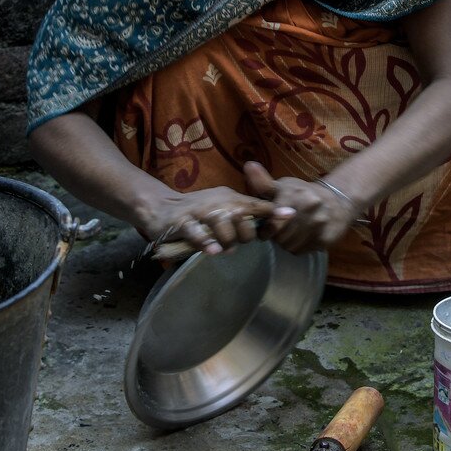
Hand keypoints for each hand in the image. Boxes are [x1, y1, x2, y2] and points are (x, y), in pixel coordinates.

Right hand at [140, 186, 281, 257]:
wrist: (160, 207)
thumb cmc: (198, 212)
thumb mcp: (223, 208)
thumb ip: (243, 216)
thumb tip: (269, 226)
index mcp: (229, 198)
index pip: (256, 204)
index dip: (273, 211)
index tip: (290, 215)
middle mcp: (217, 202)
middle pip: (242, 219)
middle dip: (245, 235)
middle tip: (236, 243)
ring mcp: (198, 212)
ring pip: (222, 226)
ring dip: (226, 241)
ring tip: (222, 249)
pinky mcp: (181, 222)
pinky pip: (197, 234)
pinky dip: (206, 243)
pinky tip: (212, 252)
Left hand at [244, 161, 358, 252]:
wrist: (338, 201)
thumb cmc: (303, 194)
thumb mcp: (283, 186)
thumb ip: (263, 182)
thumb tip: (248, 165)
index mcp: (294, 192)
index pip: (272, 218)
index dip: (266, 227)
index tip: (266, 227)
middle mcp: (308, 205)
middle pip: (279, 235)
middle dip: (276, 236)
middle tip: (280, 230)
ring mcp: (319, 222)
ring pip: (289, 245)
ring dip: (287, 243)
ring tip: (292, 233)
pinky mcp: (326, 237)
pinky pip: (302, 250)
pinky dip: (299, 246)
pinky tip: (304, 237)